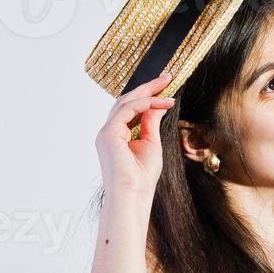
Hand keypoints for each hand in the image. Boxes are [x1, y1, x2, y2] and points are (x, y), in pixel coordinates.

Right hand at [94, 71, 176, 204]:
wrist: (133, 196)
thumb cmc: (142, 178)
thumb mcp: (151, 144)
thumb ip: (151, 123)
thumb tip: (157, 105)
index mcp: (117, 135)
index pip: (130, 108)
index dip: (147, 95)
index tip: (166, 86)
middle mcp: (108, 132)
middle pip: (126, 100)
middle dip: (147, 87)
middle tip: (166, 77)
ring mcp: (106, 132)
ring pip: (125, 102)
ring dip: (148, 92)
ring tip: (167, 85)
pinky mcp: (108, 134)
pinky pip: (127, 110)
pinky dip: (145, 103)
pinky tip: (162, 102)